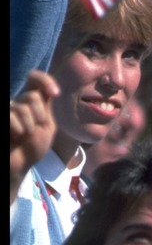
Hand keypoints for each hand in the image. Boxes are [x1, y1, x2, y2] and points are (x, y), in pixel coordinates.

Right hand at [10, 71, 59, 204]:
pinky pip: (11, 116)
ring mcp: (7, 110)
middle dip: (39, 115)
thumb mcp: (46, 125)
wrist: (19, 166)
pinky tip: (14, 137)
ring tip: (23, 136)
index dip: (44, 80)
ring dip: (29, 125)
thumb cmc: (33, 147)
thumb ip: (45, 106)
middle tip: (33, 130)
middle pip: (32, 95)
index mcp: (32, 101)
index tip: (54, 93)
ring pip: (22, 106)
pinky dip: (18, 128)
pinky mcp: (2, 118)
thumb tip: (48, 89)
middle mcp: (17, 102)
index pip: (34, 78)